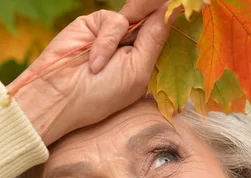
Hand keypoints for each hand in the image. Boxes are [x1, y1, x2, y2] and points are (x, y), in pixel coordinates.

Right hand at [9, 4, 172, 146]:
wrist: (62, 95)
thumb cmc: (102, 94)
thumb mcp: (138, 70)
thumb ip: (155, 38)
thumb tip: (173, 9)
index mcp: (148, 59)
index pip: (168, 33)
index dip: (176, 23)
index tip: (188, 12)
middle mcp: (134, 43)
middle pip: (155, 18)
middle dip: (158, 19)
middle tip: (149, 41)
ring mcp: (115, 33)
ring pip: (136, 17)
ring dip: (124, 41)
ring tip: (105, 67)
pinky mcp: (96, 23)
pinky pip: (114, 20)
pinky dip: (107, 41)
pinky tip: (95, 62)